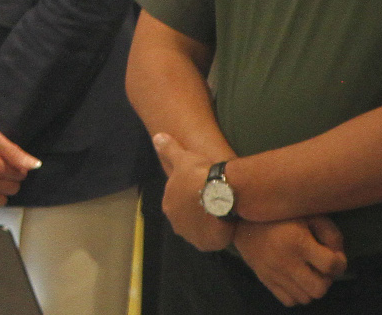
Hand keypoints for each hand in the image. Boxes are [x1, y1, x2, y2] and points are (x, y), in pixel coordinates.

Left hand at [151, 132, 233, 253]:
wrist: (219, 193)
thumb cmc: (198, 174)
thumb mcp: (183, 157)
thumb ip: (169, 149)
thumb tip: (157, 137)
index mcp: (169, 203)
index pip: (179, 202)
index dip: (191, 196)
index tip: (203, 191)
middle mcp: (175, 221)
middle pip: (187, 217)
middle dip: (197, 212)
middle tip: (213, 203)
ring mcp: (189, 235)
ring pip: (198, 230)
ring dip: (206, 225)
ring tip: (220, 215)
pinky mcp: (204, 244)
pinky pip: (209, 241)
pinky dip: (215, 236)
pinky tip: (224, 228)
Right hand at [230, 216, 343, 307]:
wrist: (240, 219)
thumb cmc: (280, 215)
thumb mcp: (309, 215)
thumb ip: (330, 234)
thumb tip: (338, 255)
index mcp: (297, 242)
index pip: (332, 266)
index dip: (340, 263)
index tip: (334, 256)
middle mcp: (286, 262)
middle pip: (320, 289)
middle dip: (325, 280)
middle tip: (320, 267)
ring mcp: (274, 274)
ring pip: (306, 298)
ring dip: (311, 287)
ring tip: (307, 272)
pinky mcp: (265, 280)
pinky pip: (289, 301)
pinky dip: (296, 293)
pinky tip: (295, 279)